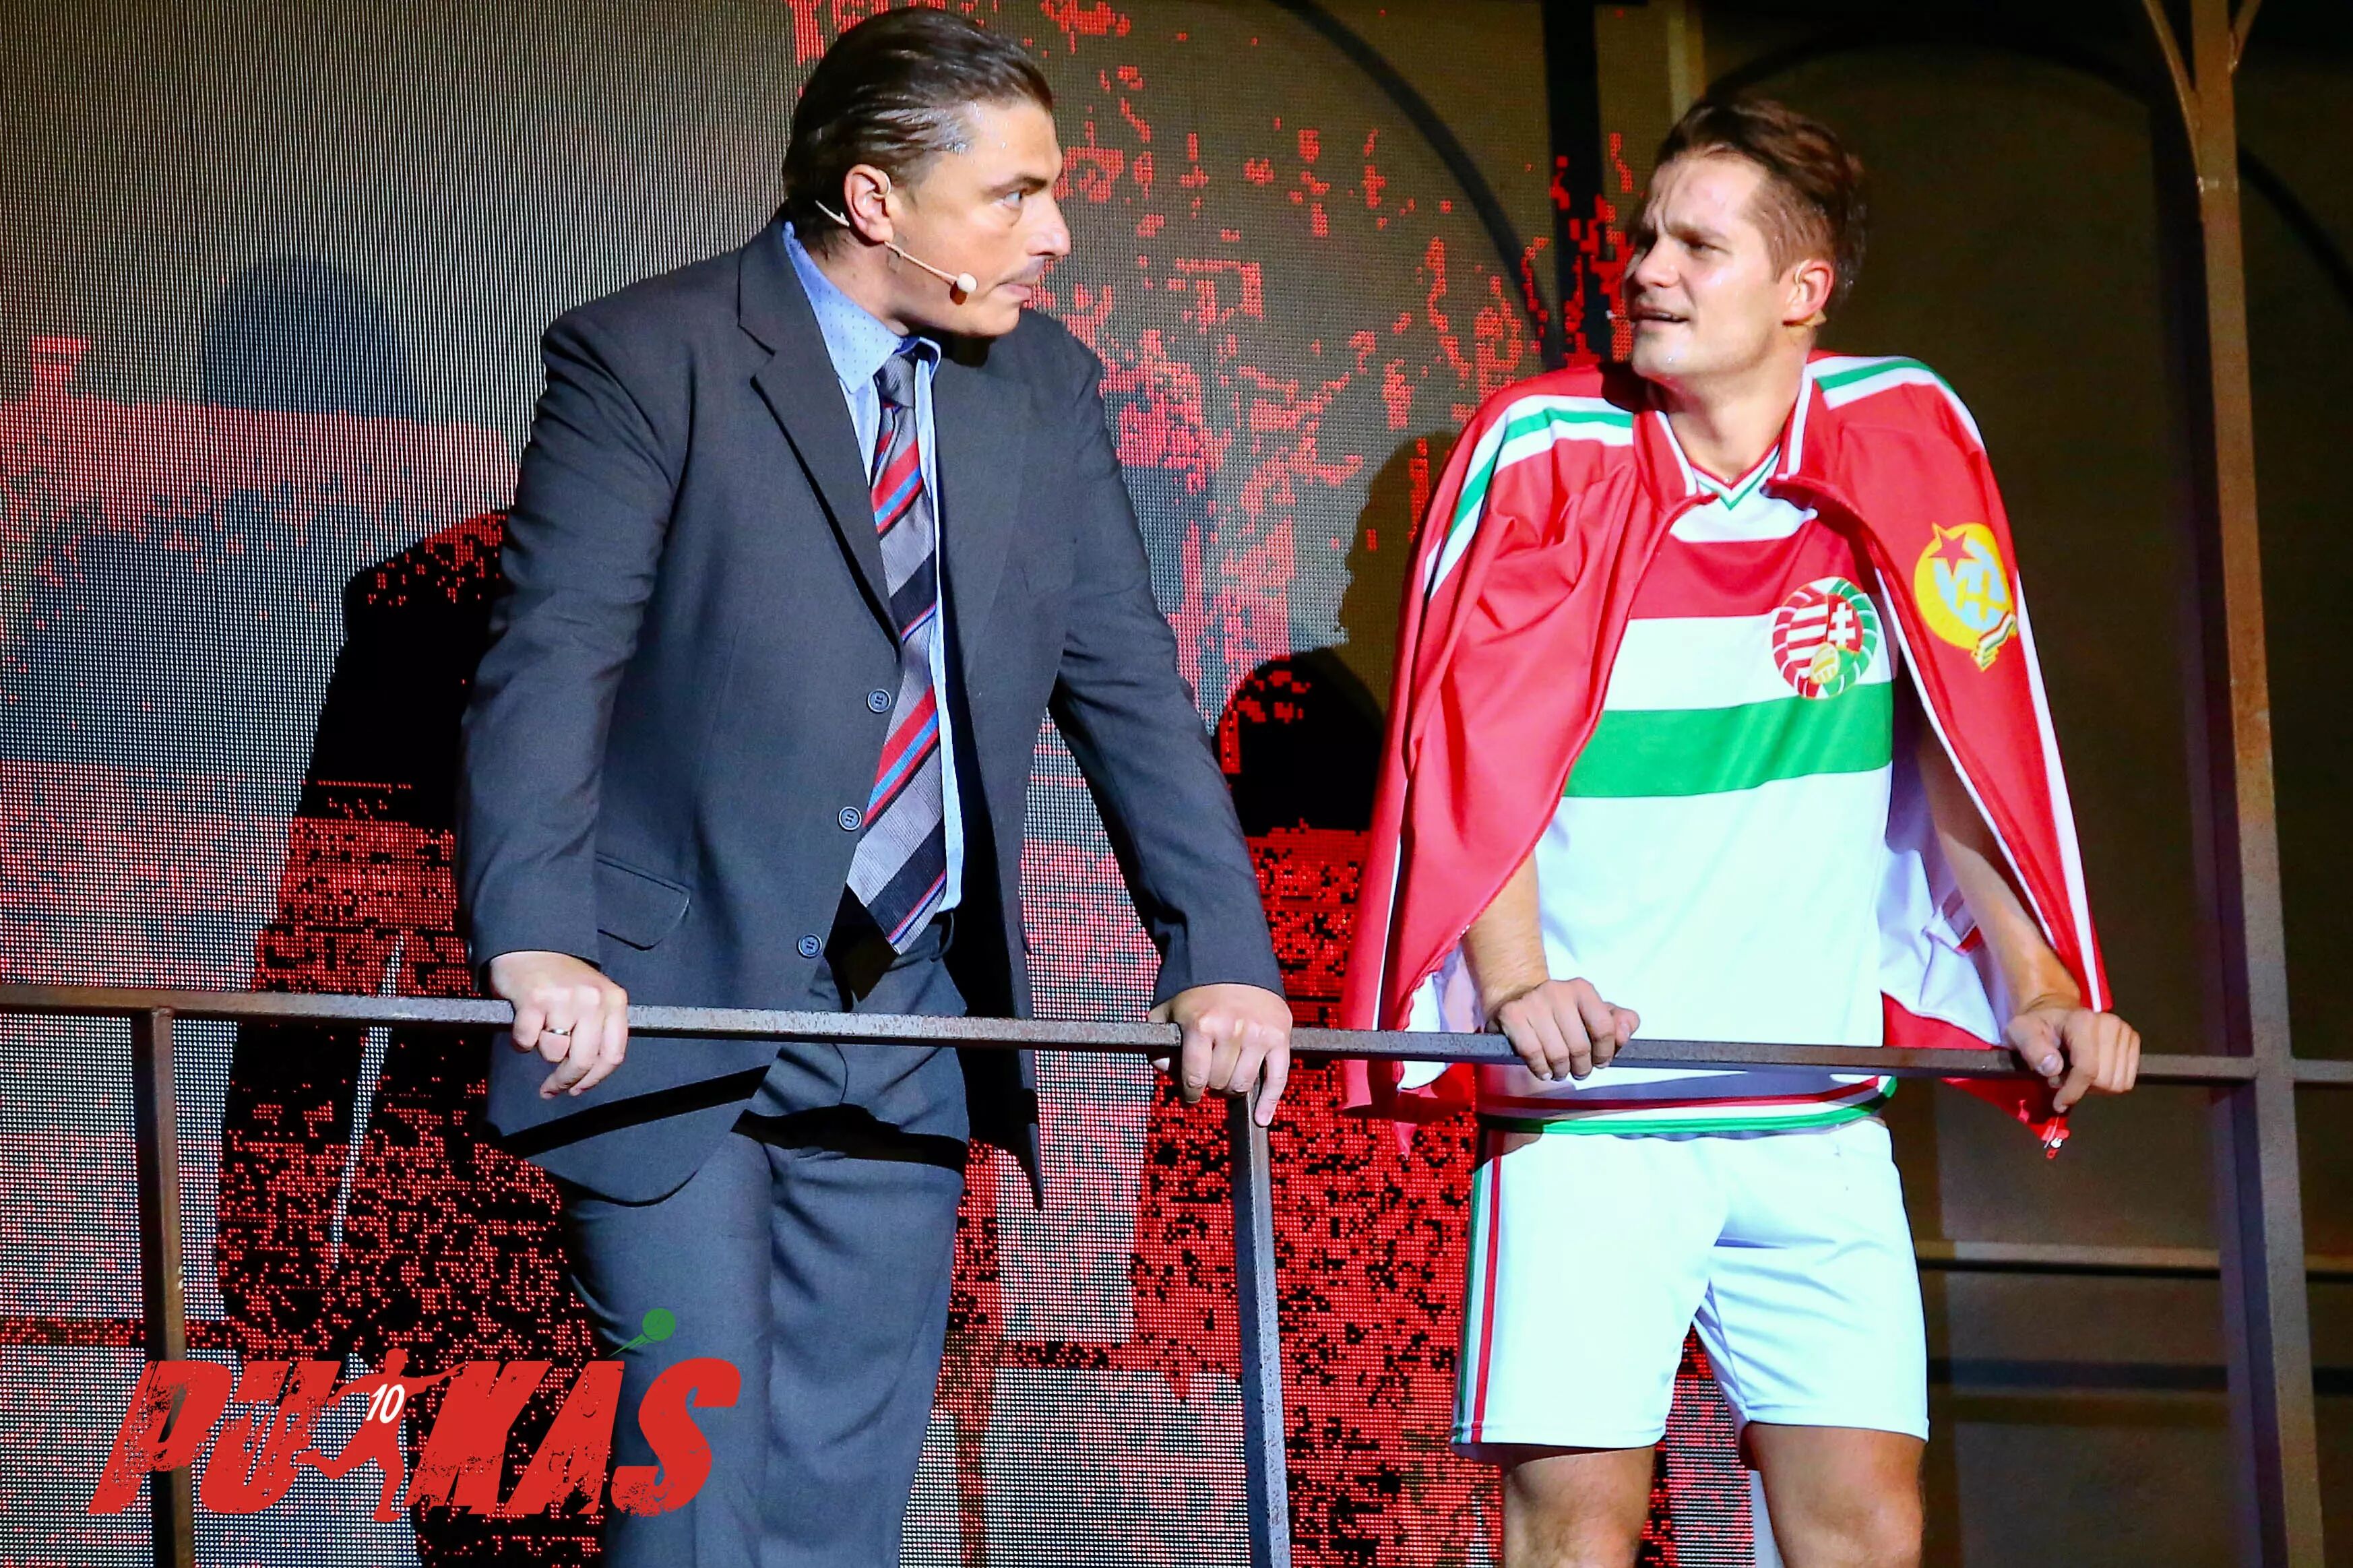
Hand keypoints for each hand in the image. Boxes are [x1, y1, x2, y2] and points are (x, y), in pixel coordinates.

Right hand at [487, 950, 630, 1098]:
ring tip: (539, 1032)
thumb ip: (598, 1029)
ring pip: (552, 1053)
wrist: (531, 945)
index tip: (578, 1090)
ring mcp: (564, 999)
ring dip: (541, 1051)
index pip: (612, 1054)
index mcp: (613, 1000)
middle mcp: (592, 1000)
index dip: (593, 1080)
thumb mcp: (594, 998)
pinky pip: (526, 1041)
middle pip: (583, 1061)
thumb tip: (588, 1075)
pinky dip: (521, 1041)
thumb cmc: (562, 979)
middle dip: (564, 1081)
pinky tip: (524, 1026)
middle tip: (551, 1088)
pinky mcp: (534, 1000)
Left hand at [1147, 983, 1292, 1125]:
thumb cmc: (1197, 989)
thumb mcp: (1167, 1010)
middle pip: (1219, 1082)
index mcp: (1202, 1024)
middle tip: (1210, 1077)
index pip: (1195, 1077)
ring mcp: (1258, 1034)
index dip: (1190, 1091)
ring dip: (1233, 1088)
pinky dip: (1269, 1102)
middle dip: (1211, 1085)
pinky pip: (1278, 1078)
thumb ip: (1160, 1043)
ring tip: (1228, 1079)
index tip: (1190, 1095)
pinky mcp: (1280, 1035)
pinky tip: (1261, 1118)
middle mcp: (1232, 1030)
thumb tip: (1168, 1071)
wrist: (1232, 959)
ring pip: (1244, 1084)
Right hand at [1486, 978, 1638, 1081]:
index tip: (1601, 1061)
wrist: (1516, 997)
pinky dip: (1540, 1068)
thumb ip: (1621, 1022)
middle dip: (1582, 1067)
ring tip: (1560, 1070)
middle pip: (1580, 1047)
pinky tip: (1543, 1069)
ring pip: (1557, 1054)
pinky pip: (1533, 1053)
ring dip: (1561, 1071)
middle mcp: (1557, 991)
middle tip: (1578, 1071)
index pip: (1604, 1028)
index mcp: (1582, 989)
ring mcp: (1532, 1002)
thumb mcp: (1596, 1013)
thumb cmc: (1561, 1013)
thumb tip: (1624, 1034)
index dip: (1605, 1053)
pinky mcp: (1511, 1014)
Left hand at [2006, 1000, 2139, 1113]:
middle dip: (2082, 1087)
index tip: (2058, 1103)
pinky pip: (2127, 1080)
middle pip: (2105, 1080)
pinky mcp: (2133, 1041)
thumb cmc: (2037, 1026)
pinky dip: (2109, 1083)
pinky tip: (2092, 1072)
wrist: (2057, 1014)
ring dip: (2095, 1087)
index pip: (2087, 1068)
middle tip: (2063, 1078)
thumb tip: (2052, 1068)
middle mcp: (2110, 1024)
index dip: (2073, 1091)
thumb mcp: (2021, 1032)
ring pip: (2118, 1083)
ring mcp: (2125, 1032)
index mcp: (2082, 1021)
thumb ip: (2032, 1049)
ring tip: (2076, 1074)